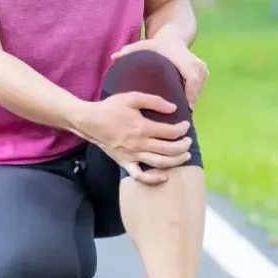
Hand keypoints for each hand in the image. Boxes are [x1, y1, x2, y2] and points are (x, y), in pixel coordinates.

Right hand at [73, 93, 191, 184]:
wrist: (89, 122)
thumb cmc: (110, 108)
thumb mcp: (132, 97)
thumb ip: (154, 101)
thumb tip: (173, 108)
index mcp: (143, 127)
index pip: (170, 132)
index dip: (182, 129)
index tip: (186, 125)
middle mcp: (140, 144)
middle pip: (169, 149)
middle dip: (183, 146)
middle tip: (188, 141)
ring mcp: (132, 155)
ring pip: (159, 163)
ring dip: (176, 161)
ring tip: (185, 156)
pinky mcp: (124, 163)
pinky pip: (140, 176)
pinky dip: (153, 179)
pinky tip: (164, 177)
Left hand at [111, 37, 208, 109]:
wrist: (173, 36)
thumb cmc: (156, 45)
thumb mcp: (142, 46)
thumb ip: (128, 51)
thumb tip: (113, 57)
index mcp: (182, 58)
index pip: (192, 78)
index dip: (191, 94)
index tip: (185, 108)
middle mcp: (194, 62)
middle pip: (197, 85)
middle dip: (191, 101)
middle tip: (182, 118)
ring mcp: (201, 66)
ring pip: (200, 87)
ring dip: (193, 100)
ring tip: (182, 116)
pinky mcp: (203, 70)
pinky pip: (201, 86)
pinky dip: (194, 96)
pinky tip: (185, 107)